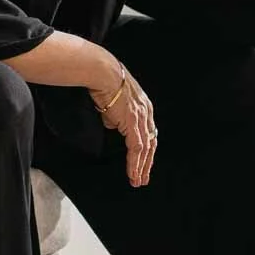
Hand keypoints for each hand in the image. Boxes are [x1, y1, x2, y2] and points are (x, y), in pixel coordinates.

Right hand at [90, 58, 156, 186]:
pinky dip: (135, 163)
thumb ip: (116, 117)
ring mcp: (141, 118)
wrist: (103, 74)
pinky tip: (133, 173)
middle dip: (147, 163)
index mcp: (145, 108)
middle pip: (151, 144)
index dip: (147, 151)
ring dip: (141, 167)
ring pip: (145, 149)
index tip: (144, 163)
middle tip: (144, 179)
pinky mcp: (133, 122)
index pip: (149, 134)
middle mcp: (147, 113)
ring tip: (137, 181)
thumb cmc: (104, 84)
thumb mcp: (113, 104)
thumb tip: (113, 124)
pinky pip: (136, 148)